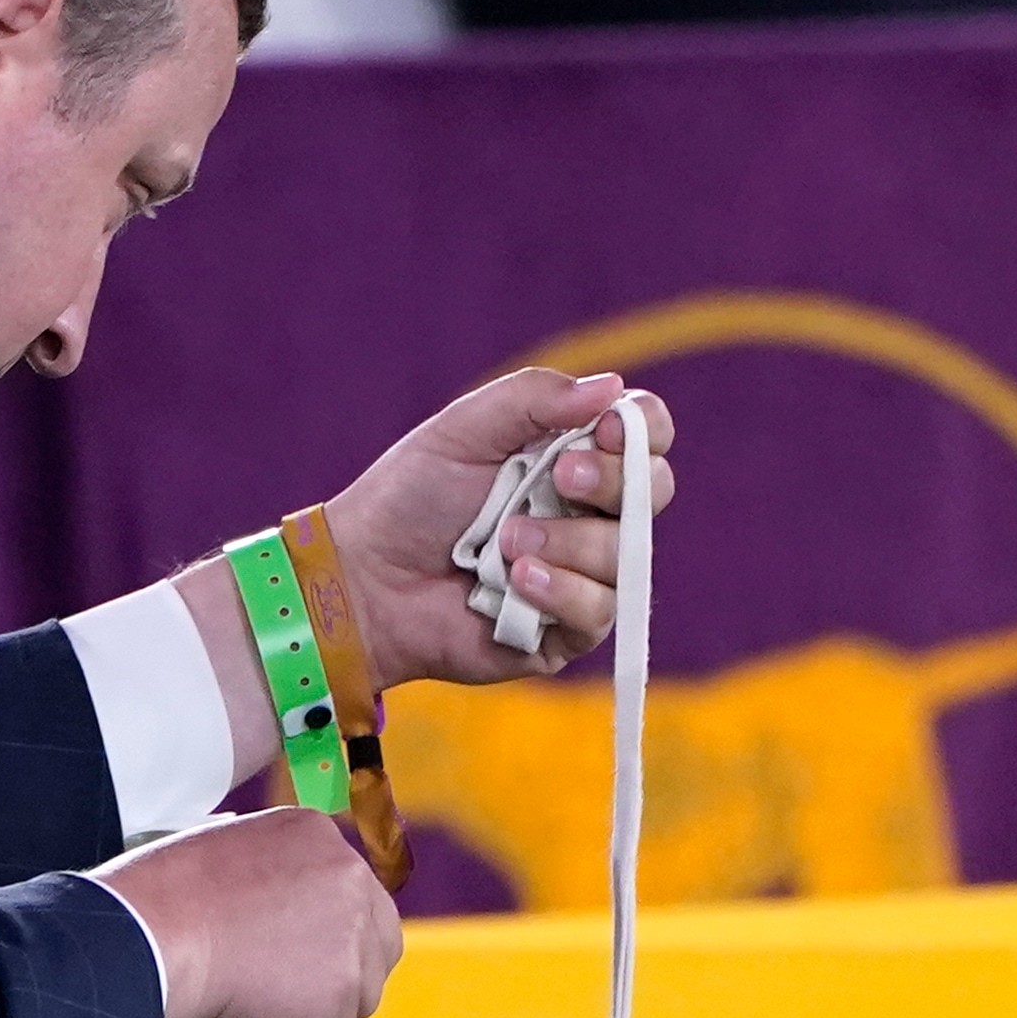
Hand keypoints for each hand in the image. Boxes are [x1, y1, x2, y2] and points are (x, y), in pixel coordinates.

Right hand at [96, 806, 399, 1017]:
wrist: (149, 936)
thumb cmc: (156, 900)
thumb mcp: (218, 856)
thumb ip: (263, 878)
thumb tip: (271, 925)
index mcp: (314, 833)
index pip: (346, 887)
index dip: (321, 926)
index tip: (288, 949)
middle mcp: (349, 876)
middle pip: (378, 938)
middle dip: (344, 970)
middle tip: (295, 993)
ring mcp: (353, 937)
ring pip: (358, 992)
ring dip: (318, 1010)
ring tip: (259, 1012)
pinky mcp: (342, 994)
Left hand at [321, 367, 673, 689]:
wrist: (364, 579)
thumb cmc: (408, 500)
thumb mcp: (463, 431)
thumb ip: (532, 399)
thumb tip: (612, 387)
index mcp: (571, 457)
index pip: (644, 436)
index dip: (642, 431)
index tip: (608, 429)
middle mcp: (587, 514)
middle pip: (653, 491)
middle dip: (612, 480)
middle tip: (560, 476)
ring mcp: (581, 574)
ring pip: (628, 554)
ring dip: (568, 542)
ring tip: (504, 543)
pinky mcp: (565, 630)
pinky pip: (601, 611)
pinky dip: (561, 591)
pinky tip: (513, 582)